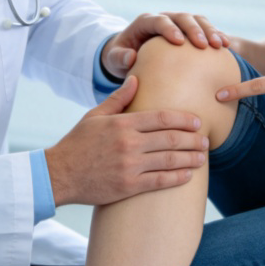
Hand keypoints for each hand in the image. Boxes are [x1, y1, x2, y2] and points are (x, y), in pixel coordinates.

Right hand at [46, 76, 208, 205]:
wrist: (59, 174)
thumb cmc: (77, 144)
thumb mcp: (95, 116)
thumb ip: (118, 99)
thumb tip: (136, 79)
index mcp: (122, 123)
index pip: (162, 117)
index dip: (184, 119)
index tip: (197, 121)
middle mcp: (129, 143)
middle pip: (170, 138)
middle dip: (192, 139)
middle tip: (205, 140)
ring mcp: (129, 166)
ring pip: (169, 160)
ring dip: (190, 158)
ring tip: (202, 157)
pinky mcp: (128, 186)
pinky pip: (159, 181)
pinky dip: (177, 177)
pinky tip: (188, 175)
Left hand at [101, 12, 229, 80]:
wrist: (130, 53)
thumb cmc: (120, 57)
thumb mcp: (114, 59)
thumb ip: (120, 58)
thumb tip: (131, 57)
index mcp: (146, 22)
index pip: (159, 21)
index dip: (169, 29)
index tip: (179, 42)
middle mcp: (164, 18)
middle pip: (182, 17)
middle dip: (194, 29)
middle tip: (204, 44)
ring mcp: (178, 23)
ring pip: (197, 20)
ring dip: (210, 30)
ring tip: (221, 45)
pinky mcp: (189, 30)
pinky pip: (205, 28)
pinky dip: (216, 35)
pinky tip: (227, 46)